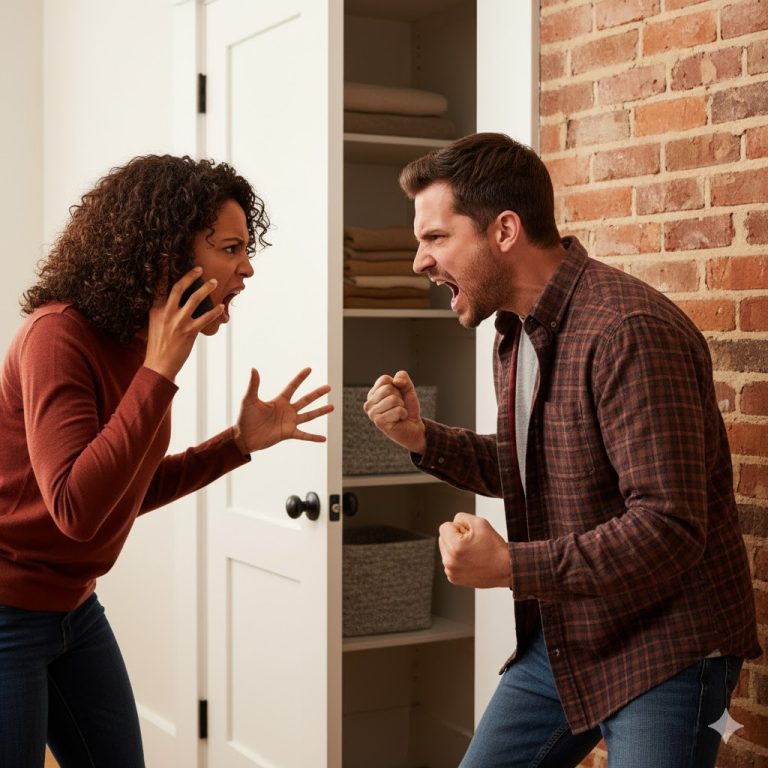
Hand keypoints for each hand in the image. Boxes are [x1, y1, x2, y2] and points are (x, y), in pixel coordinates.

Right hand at [144, 267, 223, 381]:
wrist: (158, 365)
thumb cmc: (159, 344)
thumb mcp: (156, 323)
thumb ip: (164, 310)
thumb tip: (176, 299)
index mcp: (156, 309)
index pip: (160, 286)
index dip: (164, 271)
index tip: (167, 258)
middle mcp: (166, 313)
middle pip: (179, 288)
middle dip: (190, 276)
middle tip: (200, 269)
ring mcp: (178, 322)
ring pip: (194, 300)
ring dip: (206, 289)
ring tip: (214, 283)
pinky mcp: (189, 332)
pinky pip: (205, 318)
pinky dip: (215, 312)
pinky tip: (221, 307)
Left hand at [234, 367, 332, 453]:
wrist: (244, 437)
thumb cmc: (245, 418)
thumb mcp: (249, 400)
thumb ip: (253, 385)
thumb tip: (254, 369)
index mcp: (279, 401)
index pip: (292, 387)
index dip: (300, 378)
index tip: (309, 369)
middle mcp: (287, 410)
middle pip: (305, 400)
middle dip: (317, 393)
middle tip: (329, 387)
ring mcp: (289, 422)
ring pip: (309, 415)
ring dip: (320, 411)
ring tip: (332, 406)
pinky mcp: (288, 433)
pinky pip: (304, 435)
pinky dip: (313, 437)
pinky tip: (324, 439)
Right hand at [363, 370, 425, 453]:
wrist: (413, 427)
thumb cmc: (408, 408)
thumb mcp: (408, 389)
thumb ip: (403, 379)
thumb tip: (396, 381)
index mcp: (373, 393)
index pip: (384, 379)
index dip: (396, 386)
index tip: (397, 396)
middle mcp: (369, 403)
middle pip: (388, 388)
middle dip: (399, 397)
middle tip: (399, 406)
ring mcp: (372, 413)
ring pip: (393, 399)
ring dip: (401, 406)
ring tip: (399, 413)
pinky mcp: (379, 422)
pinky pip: (397, 410)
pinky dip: (403, 414)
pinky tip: (399, 419)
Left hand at [438, 513, 511, 587]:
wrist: (506, 568)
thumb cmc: (495, 547)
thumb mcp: (480, 522)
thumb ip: (461, 517)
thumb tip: (453, 522)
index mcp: (455, 546)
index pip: (444, 527)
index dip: (458, 527)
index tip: (470, 534)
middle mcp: (449, 561)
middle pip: (442, 538)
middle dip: (454, 537)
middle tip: (472, 543)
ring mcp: (451, 571)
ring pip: (445, 550)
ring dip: (454, 548)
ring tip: (472, 552)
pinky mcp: (453, 578)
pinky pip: (449, 562)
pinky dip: (457, 560)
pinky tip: (470, 561)